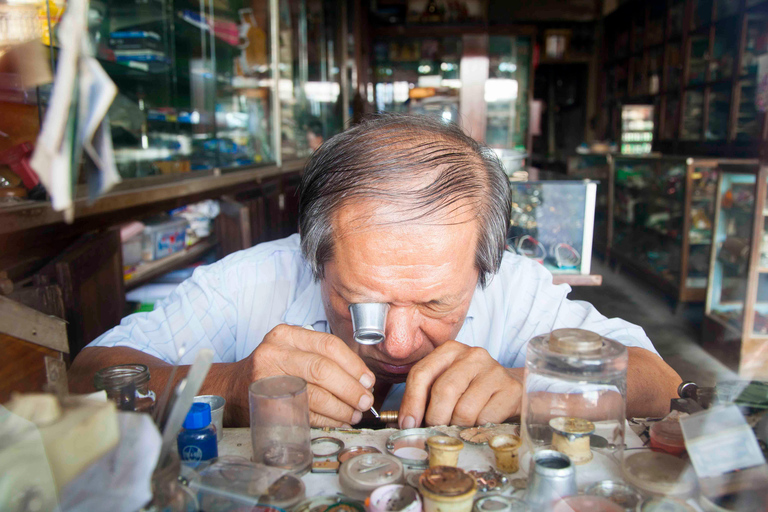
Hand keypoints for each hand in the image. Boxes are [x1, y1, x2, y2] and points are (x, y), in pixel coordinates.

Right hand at [233, 324, 375, 426]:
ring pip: (315, 394)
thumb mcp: (292, 351)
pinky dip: (326, 420)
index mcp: (286, 335)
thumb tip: (363, 379)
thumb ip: (322, 357)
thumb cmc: (272, 370)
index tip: (368, 380)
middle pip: (323, 370)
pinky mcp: (266, 405)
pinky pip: (304, 414)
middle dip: (350, 389)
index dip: (354, 365)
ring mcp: (267, 379)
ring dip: (341, 408)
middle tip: (365, 400)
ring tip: (354, 414)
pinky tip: (337, 421)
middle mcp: (274, 353)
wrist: (233, 389)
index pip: (329, 345)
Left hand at [398, 340, 522, 427]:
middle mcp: (472, 355)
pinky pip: (485, 419)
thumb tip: (403, 424)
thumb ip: (424, 399)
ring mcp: (494, 370)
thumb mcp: (446, 385)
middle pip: (443, 391)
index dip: (411, 402)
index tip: (408, 424)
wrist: (511, 389)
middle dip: (434, 418)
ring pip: (464, 409)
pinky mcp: (510, 389)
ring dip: (457, 427)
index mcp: (450, 350)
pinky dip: (477, 429)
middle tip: (434, 432)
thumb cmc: (471, 390)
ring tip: (459, 428)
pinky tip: (479, 425)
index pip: (421, 373)